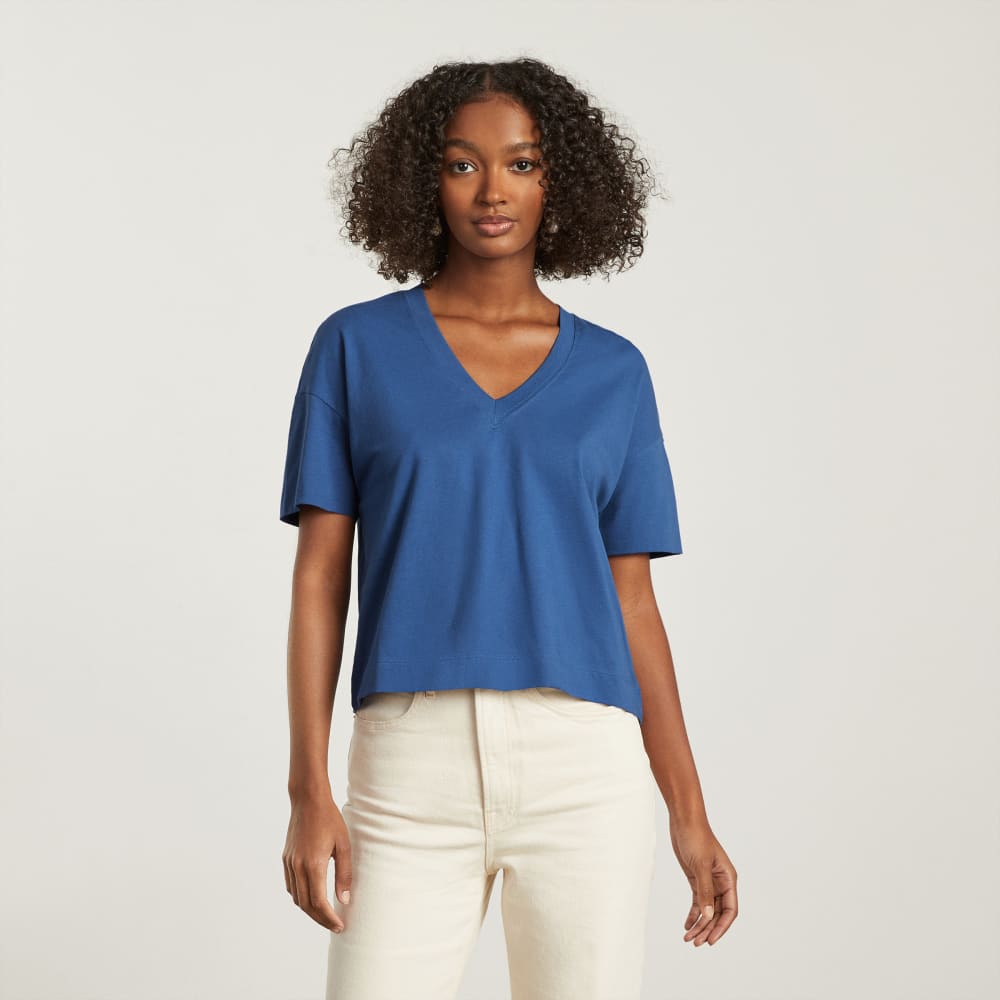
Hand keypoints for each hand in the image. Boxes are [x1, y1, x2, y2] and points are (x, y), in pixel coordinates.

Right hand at [282, 790, 351, 931]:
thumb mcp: (344, 845)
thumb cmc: (330, 819)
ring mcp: (289, 863)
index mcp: (314, 865)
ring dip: (310, 910)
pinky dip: (300, 897)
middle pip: (306, 905)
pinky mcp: (286, 858)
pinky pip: (291, 885)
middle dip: (320, 919)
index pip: (319, 902)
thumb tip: (344, 900)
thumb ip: (344, 874)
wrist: (308, 800)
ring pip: (296, 897)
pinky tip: (311, 897)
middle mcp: (298, 867)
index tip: (340, 926)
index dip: (329, 918)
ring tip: (325, 915)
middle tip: (334, 925)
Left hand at [669, 815, 737, 945]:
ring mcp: (709, 882)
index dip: (721, 927)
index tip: (710, 940)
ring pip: (707, 910)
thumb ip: (704, 891)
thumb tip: (707, 916)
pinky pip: (697, 902)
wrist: (684, 820)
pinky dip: (693, 914)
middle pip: (717, 913)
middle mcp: (721, 883)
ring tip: (688, 938)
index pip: (730, 910)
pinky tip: (686, 925)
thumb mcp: (700, 865)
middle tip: (695, 943)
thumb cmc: (696, 837)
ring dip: (699, 924)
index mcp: (728, 879)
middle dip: (707, 929)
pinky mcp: (696, 879)